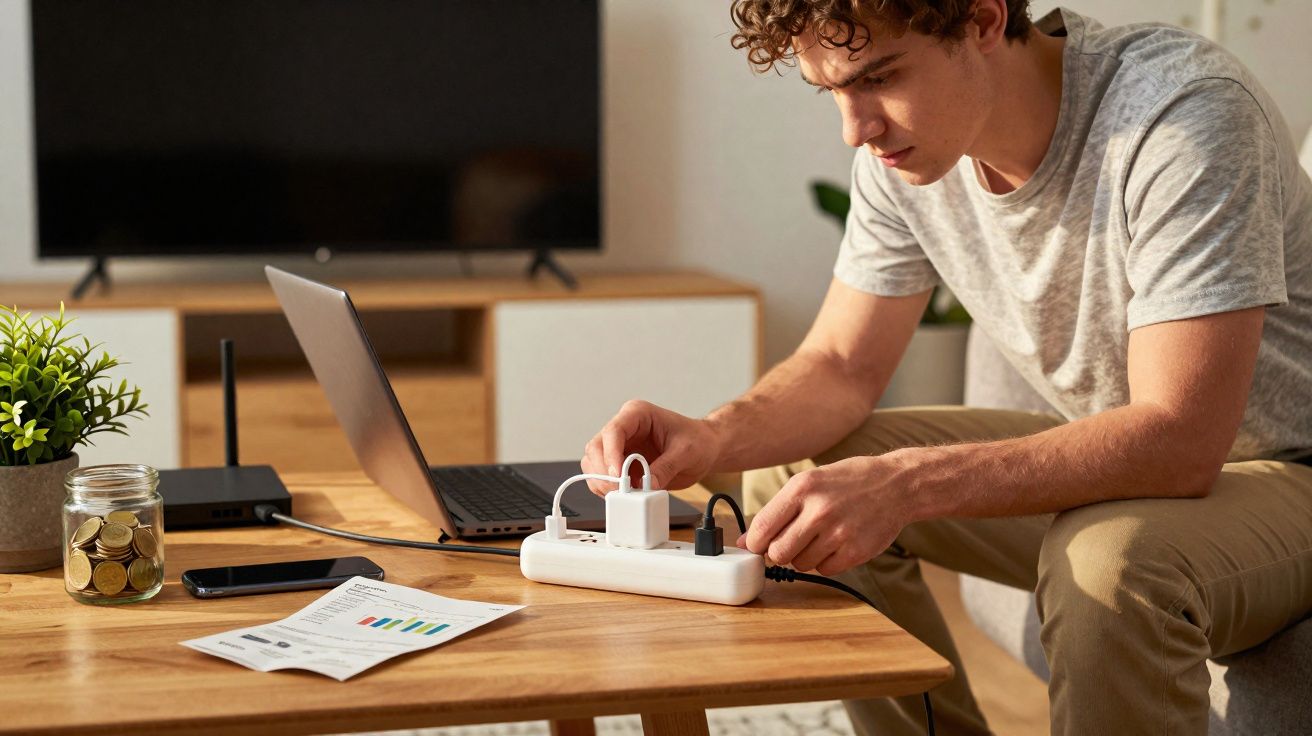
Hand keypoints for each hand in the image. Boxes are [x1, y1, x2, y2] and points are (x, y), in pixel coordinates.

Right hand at [581, 400, 721, 494]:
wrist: (706, 449)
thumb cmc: (698, 441)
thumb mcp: (686, 452)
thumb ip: (665, 467)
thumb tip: (646, 485)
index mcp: (637, 415)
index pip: (613, 431)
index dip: (611, 454)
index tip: (618, 475)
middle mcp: (624, 429)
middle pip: (596, 448)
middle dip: (604, 472)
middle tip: (620, 490)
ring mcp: (620, 447)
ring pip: (593, 463)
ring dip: (603, 481)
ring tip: (623, 494)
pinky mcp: (621, 464)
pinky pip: (602, 477)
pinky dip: (607, 489)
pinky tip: (623, 495)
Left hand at [737, 453, 915, 575]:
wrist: (898, 485)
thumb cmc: (848, 481)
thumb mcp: (809, 483)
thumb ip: (777, 511)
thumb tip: (745, 541)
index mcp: (802, 488)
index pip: (761, 528)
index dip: (754, 542)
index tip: (757, 545)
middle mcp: (819, 510)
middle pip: (777, 553)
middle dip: (778, 552)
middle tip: (790, 542)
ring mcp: (839, 533)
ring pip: (800, 564)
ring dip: (804, 556)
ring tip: (820, 537)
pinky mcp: (855, 552)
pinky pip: (824, 570)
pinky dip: (825, 562)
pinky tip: (835, 544)